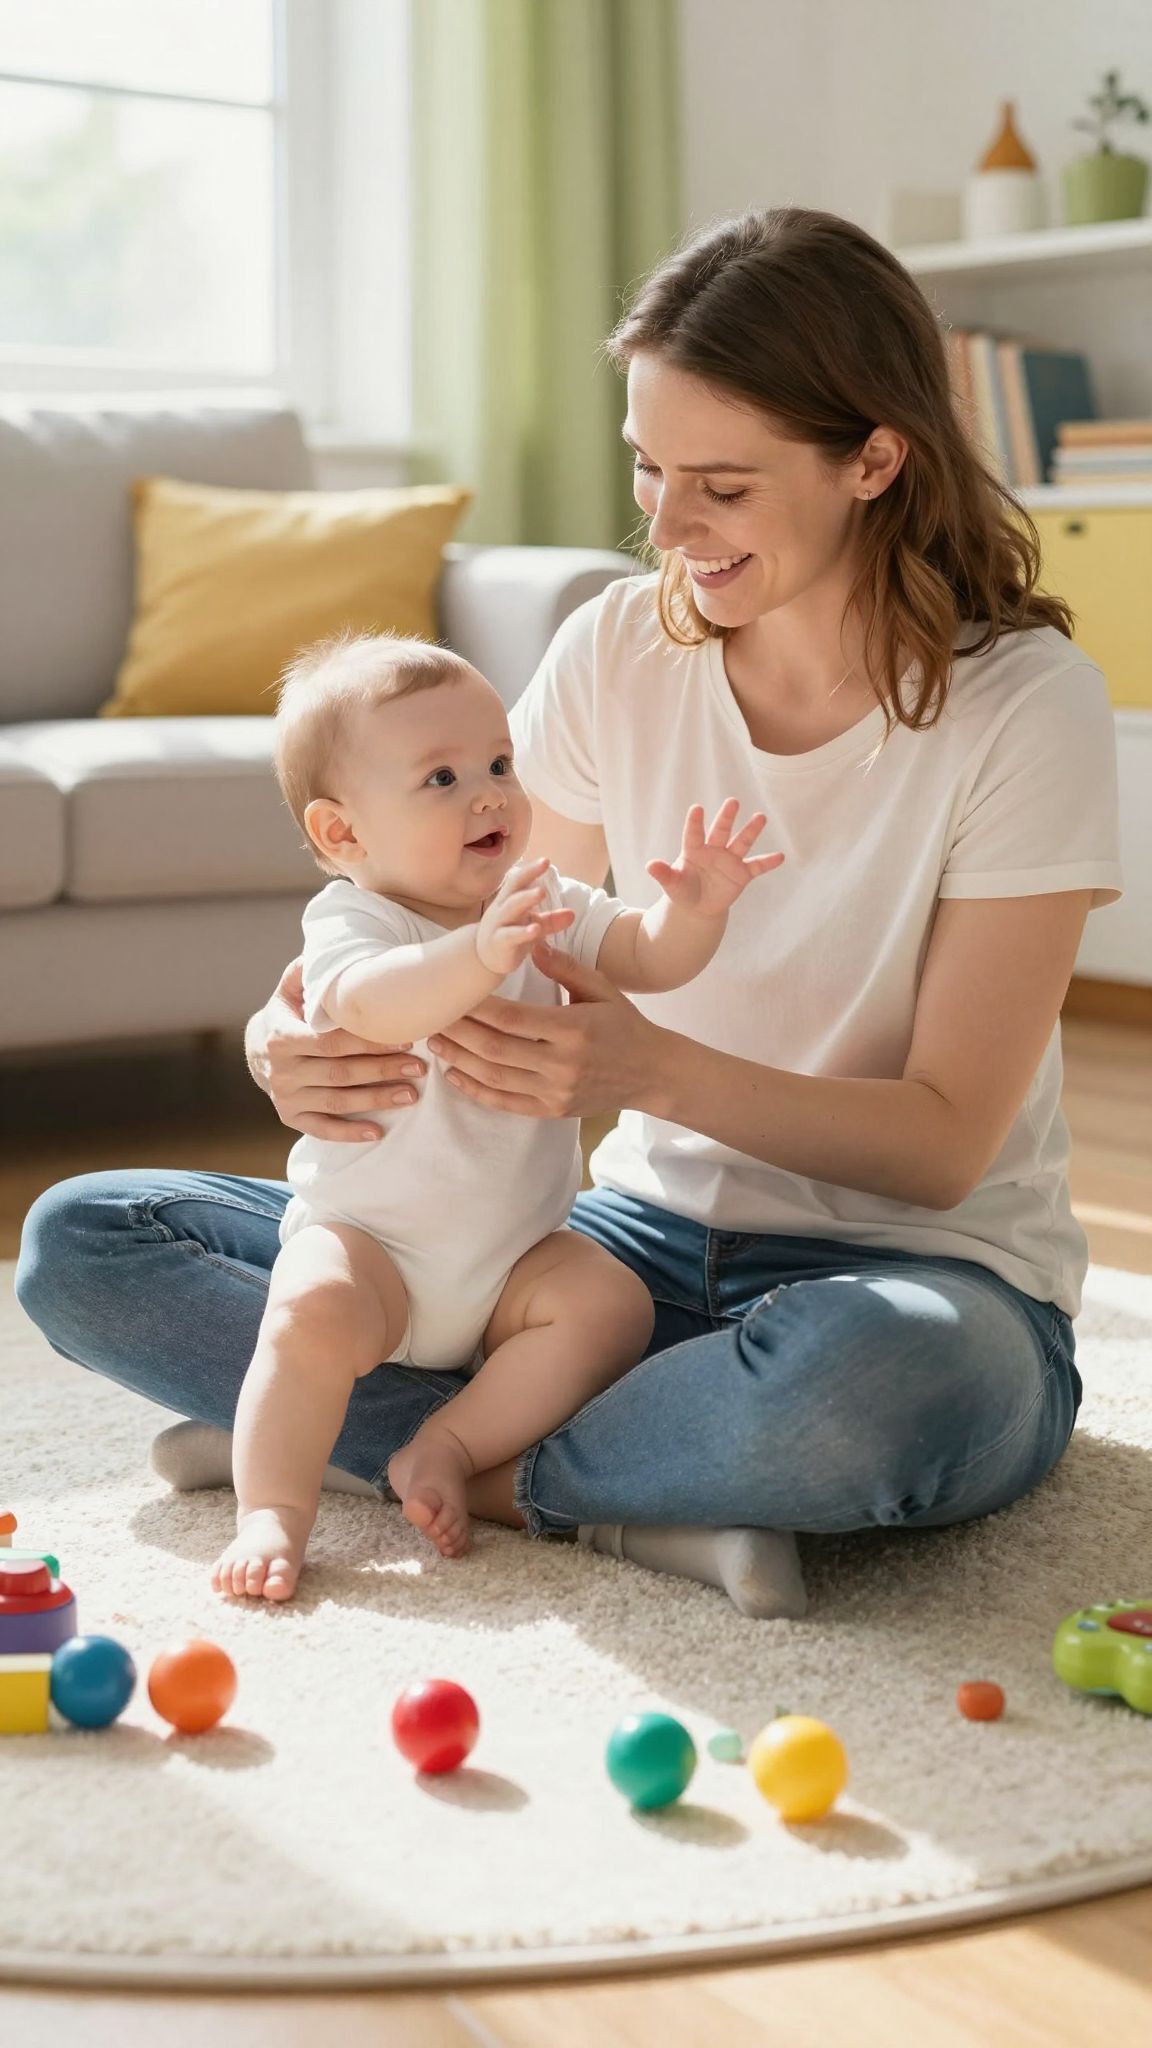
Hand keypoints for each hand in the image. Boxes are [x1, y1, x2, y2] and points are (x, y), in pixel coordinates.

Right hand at [245, 957, 427, 1142]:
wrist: (259, 1049)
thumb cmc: (288, 1014)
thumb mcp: (289, 990)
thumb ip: (304, 973)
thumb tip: (317, 954)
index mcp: (281, 1037)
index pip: (331, 1042)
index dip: (369, 1042)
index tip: (406, 1039)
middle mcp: (281, 1071)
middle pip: (340, 1073)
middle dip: (382, 1070)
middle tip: (419, 1067)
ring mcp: (285, 1097)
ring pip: (337, 1102)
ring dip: (376, 1100)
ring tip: (412, 1094)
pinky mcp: (290, 1118)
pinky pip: (322, 1129)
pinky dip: (349, 1134)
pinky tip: (378, 1132)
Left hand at [427, 939, 668, 1119]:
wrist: (653, 1073)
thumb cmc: (625, 1024)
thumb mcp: (602, 988)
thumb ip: (565, 966)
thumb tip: (531, 942)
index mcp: (573, 1029)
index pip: (511, 1018)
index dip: (476, 1008)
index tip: (453, 993)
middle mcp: (562, 1063)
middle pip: (494, 1048)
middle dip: (458, 1032)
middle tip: (431, 1016)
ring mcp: (556, 1091)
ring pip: (494, 1077)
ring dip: (459, 1059)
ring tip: (435, 1042)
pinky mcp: (552, 1110)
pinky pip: (505, 1103)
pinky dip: (475, 1090)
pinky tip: (454, 1074)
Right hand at [474, 853, 575, 976]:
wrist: (485, 958)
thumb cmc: (510, 935)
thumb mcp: (532, 925)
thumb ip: (551, 920)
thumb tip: (572, 914)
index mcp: (509, 900)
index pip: (519, 880)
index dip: (531, 870)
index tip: (546, 861)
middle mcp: (502, 909)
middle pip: (514, 888)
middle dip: (528, 875)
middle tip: (545, 864)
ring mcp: (498, 925)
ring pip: (510, 908)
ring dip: (525, 899)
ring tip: (541, 892)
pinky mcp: (499, 943)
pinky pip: (509, 936)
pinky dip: (522, 932)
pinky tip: (536, 929)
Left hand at [646, 798, 783, 916]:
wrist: (699, 906)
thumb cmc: (683, 890)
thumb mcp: (672, 885)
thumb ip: (663, 874)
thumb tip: (649, 865)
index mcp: (694, 850)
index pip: (693, 834)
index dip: (695, 822)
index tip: (696, 808)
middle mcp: (714, 850)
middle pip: (721, 830)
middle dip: (726, 817)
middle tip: (733, 802)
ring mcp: (729, 860)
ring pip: (741, 842)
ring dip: (751, 830)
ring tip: (761, 817)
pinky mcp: (742, 873)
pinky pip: (757, 866)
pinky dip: (768, 862)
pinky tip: (780, 856)